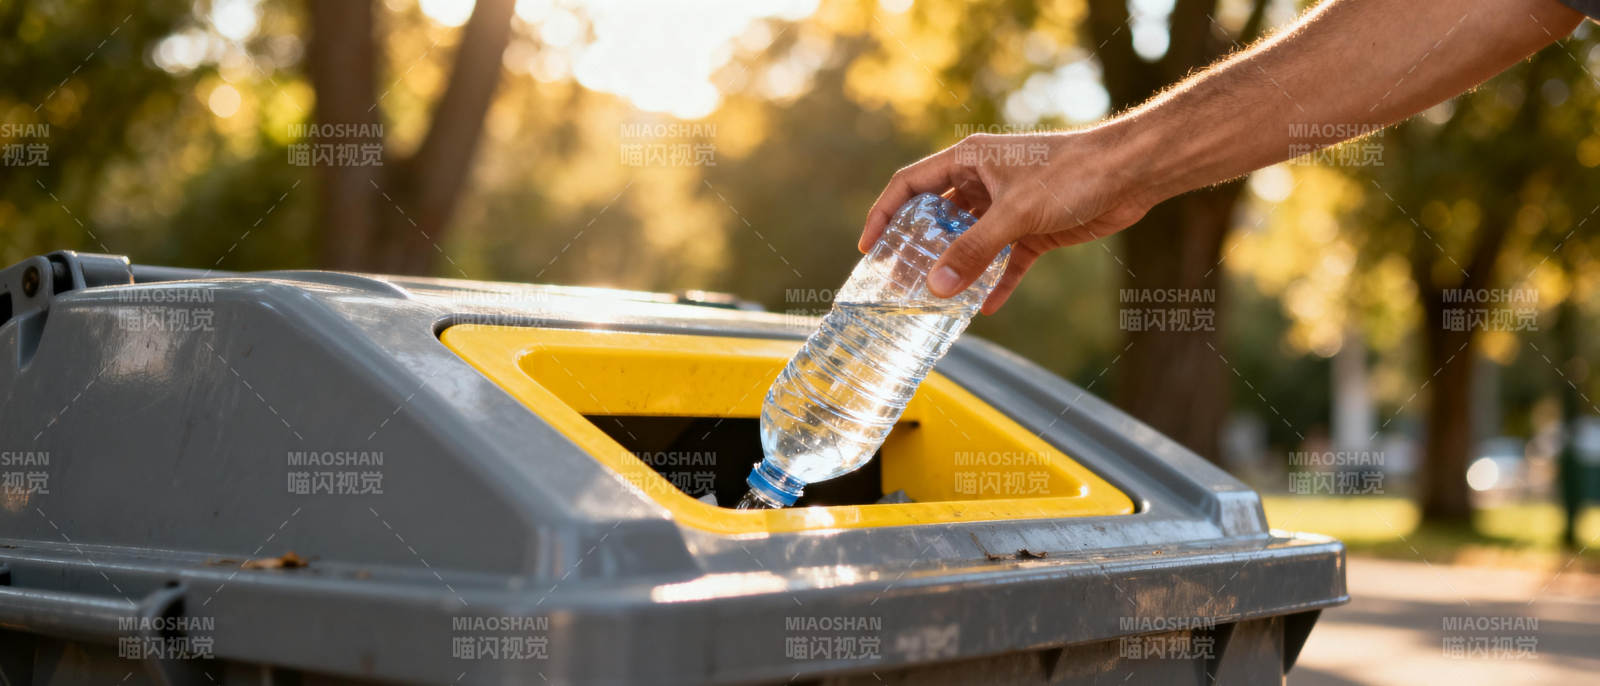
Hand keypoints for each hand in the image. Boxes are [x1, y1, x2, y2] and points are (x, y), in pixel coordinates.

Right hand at [859, 130, 1155, 313]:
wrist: (1129, 172)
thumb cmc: (1071, 173)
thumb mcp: (1014, 214)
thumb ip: (973, 251)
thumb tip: (934, 287)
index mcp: (968, 160)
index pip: (910, 185)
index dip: (884, 214)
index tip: (868, 248)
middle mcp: (983, 180)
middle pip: (937, 218)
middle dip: (917, 250)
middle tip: (897, 284)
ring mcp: (1008, 206)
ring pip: (970, 242)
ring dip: (955, 270)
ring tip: (932, 301)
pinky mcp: (1034, 228)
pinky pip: (1005, 260)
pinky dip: (995, 283)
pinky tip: (984, 309)